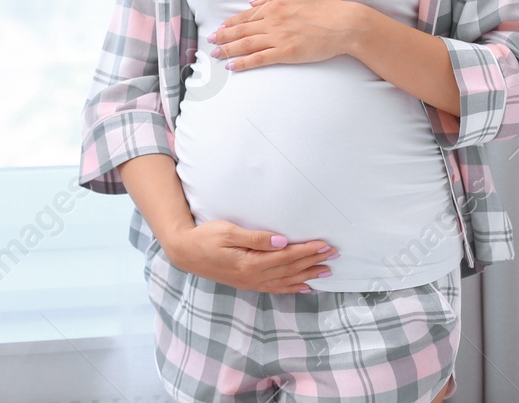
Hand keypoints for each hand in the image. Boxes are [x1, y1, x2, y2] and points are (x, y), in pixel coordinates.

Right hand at [163, 219, 336, 293]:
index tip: (325, 245)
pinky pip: (275, 288)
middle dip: (313, 262)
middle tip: (334, 255)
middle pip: (290, 269)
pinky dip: (292, 287)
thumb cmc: (205, 237)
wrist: (185, 252)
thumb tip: (283, 241)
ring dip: (307, 275)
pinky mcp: (247, 283)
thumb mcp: (228, 231)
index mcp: (250, 263)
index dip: (308, 251)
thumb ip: (256, 238)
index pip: (287, 257)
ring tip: (326, 271)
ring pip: (286, 281)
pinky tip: (304, 287)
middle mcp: (253, 276)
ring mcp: (250, 282)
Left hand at [208, 0, 368, 71]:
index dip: (231, 22)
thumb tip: (253, 1)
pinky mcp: (286, 53)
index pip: (247, 15)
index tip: (220, 27)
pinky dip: (243, 63)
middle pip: (241, 30)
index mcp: (275, 6)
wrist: (345, 24)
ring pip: (246, 44)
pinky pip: (259, 58)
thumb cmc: (327, 6)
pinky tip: (232, 66)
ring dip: (228, 49)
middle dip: (223, 36)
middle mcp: (272, 21)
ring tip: (215, 53)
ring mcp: (278, 37)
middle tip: (210, 41)